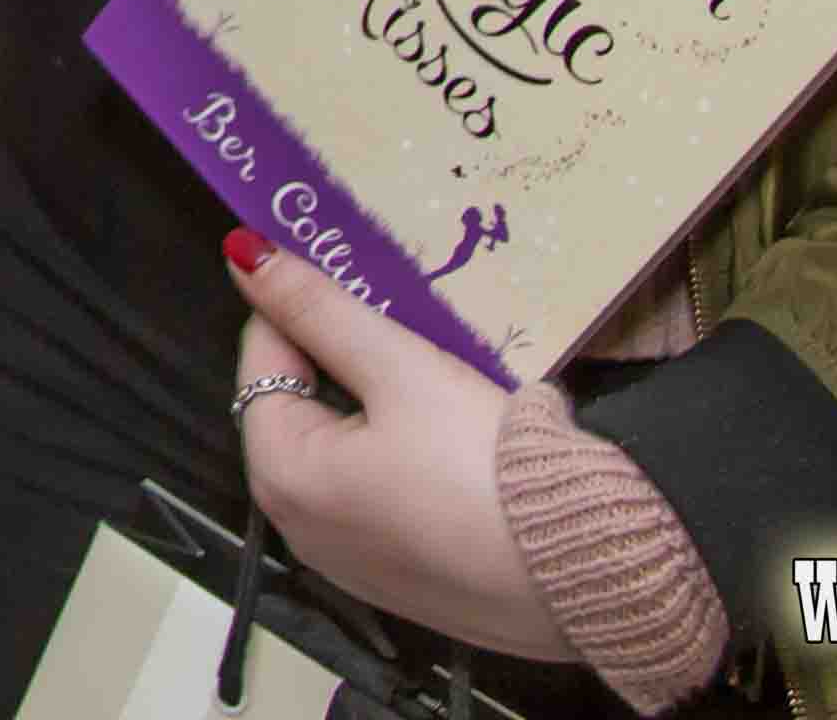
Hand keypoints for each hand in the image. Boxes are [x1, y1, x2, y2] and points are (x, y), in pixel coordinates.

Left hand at [226, 228, 576, 662]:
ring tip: (434, 361)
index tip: (353, 270)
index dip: (303, 304)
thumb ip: (320, 310)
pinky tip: (456, 431)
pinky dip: (407, 455)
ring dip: (380, 402)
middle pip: (303, 406)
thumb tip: (244, 256)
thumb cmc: (486, 468)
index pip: (264, 356)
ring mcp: (355, 563)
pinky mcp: (409, 580)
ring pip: (348, 449)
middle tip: (403, 314)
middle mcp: (301, 529)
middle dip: (343, 354)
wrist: (592, 574)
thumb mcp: (402, 370)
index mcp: (281, 476)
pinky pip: (386, 494)